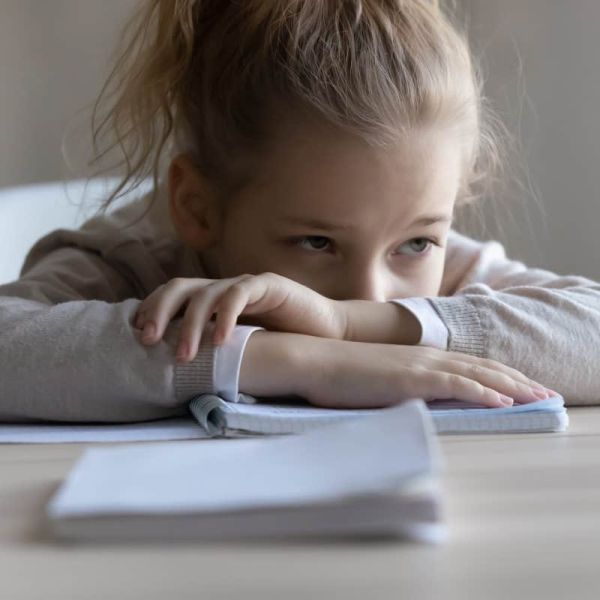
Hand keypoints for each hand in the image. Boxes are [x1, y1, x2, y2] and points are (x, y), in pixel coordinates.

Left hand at [134, 273, 346, 361]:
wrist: (326, 333)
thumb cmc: (281, 343)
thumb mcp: (238, 347)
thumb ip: (211, 348)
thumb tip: (172, 369)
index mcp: (213, 300)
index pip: (172, 296)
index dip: (151, 310)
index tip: (135, 335)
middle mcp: (225, 288)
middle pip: (180, 288)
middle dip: (158, 311)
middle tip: (147, 340)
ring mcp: (246, 284)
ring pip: (206, 294)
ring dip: (190, 324)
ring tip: (184, 356)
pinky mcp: (269, 285)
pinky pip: (240, 295)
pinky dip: (226, 316)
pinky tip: (221, 341)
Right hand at [278, 334, 555, 408]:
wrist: (312, 358)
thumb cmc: (337, 371)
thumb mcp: (375, 377)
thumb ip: (398, 383)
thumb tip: (410, 396)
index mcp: (417, 356)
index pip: (467, 364)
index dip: (497, 373)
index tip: (519, 384)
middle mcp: (424, 356)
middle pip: (482, 366)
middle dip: (517, 379)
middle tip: (544, 390)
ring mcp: (419, 365)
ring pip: (478, 374)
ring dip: (513, 385)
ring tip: (540, 396)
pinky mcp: (411, 379)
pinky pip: (457, 385)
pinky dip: (484, 392)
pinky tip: (505, 401)